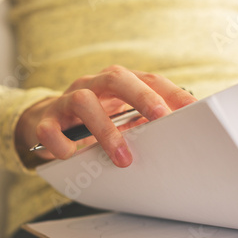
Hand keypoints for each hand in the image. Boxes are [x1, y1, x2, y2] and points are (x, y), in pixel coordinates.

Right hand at [15, 65, 195, 167]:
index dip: (170, 93)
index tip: (192, 110)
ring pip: (84, 102)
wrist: (44, 123)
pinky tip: (72, 155)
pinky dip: (62, 144)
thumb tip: (176, 138)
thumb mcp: (120, 118)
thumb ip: (142, 123)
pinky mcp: (45, 121)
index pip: (147, 79)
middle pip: (116, 78)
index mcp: (116, 84)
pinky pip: (50, 129)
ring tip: (123, 158)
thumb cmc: (92, 121)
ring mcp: (66, 101)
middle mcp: (92, 85)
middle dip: (141, 97)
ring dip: (106, 130)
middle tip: (160, 118)